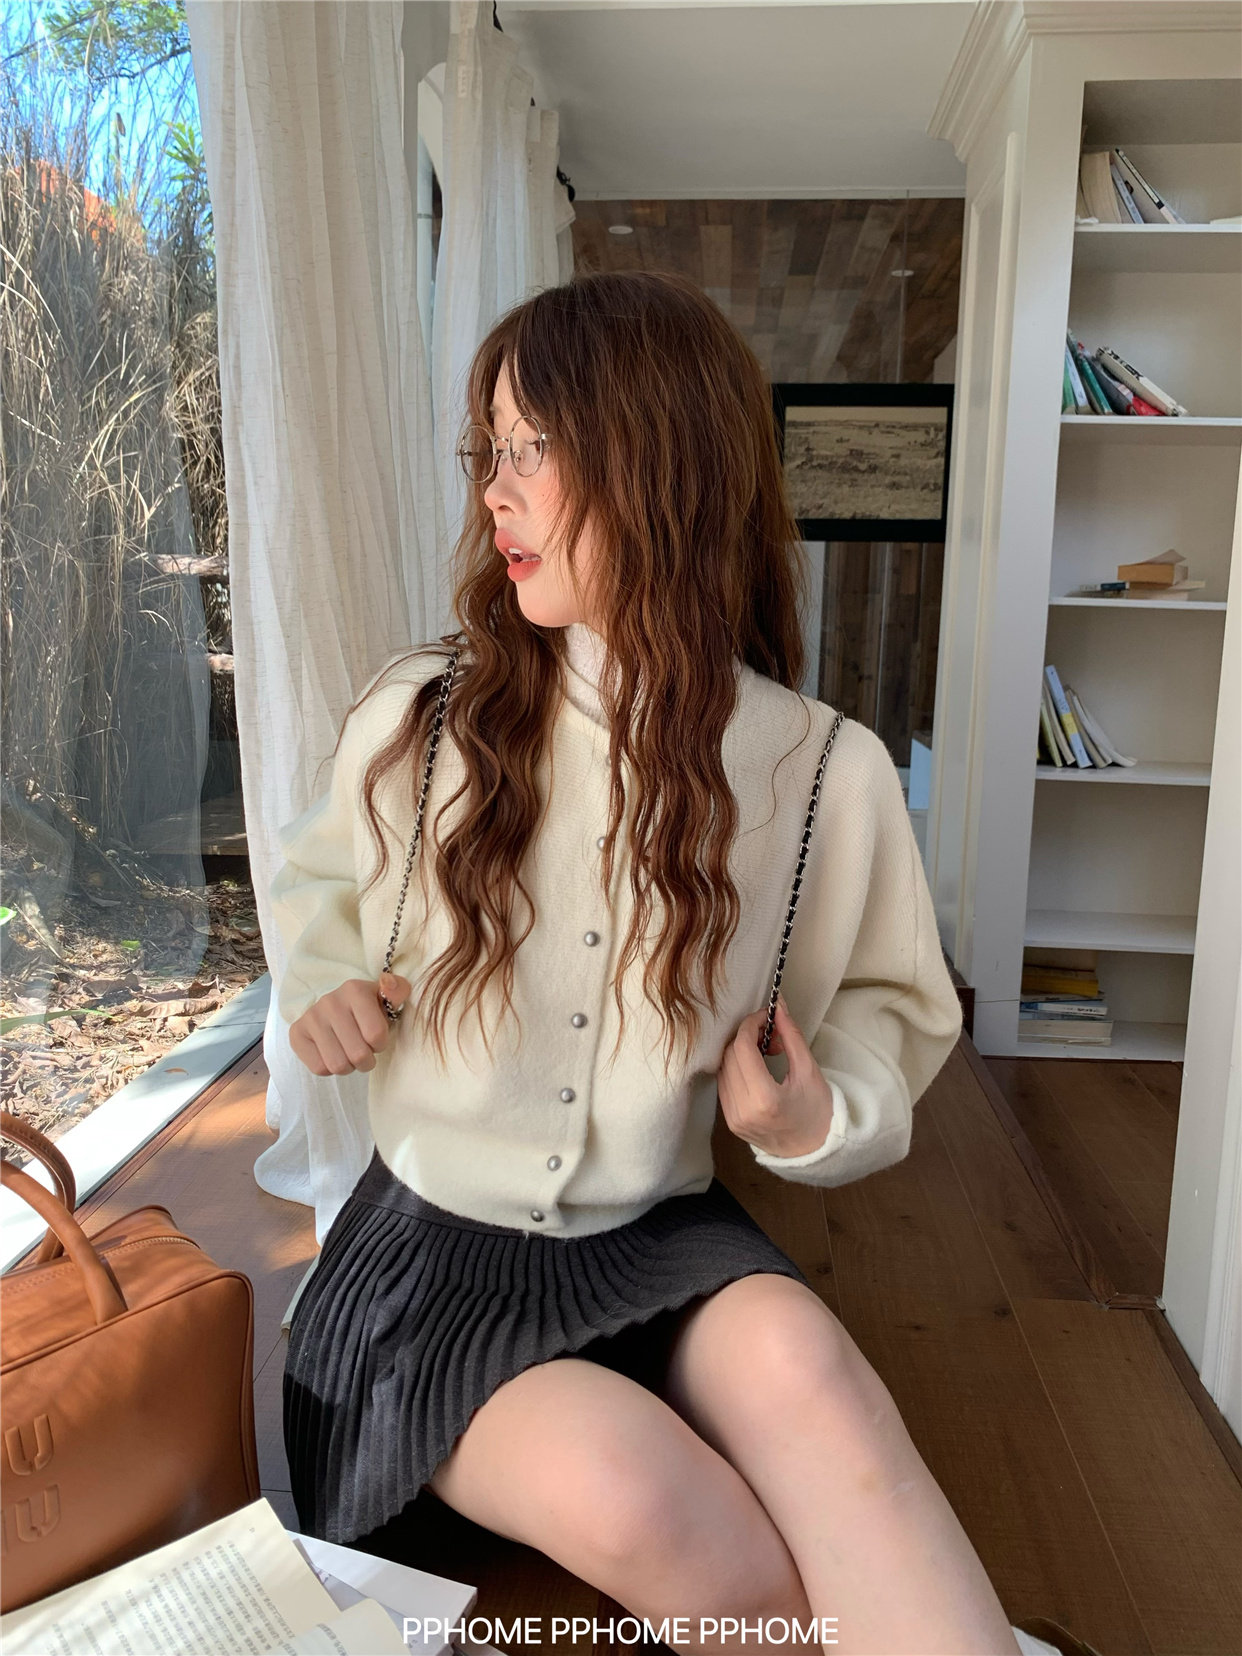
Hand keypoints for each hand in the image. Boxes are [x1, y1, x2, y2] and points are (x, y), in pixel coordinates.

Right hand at [288, 973, 411, 1076]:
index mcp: (355, 990)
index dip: (380, 1044)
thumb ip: (397, 990)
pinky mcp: (296, 1033)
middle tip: (364, 1051)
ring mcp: (311, 1017)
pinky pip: (319, 1068)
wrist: (335, 1010)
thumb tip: (387, 983)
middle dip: (366, 1060)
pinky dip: (329, 1068)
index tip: (376, 1038)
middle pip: (357, 1054)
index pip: (376, 1035)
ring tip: (349, 1053)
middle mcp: (330, 1001)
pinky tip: (333, 1053)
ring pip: (338, 1065)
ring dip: (349, 1066)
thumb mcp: (388, 999)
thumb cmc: (369, 1010)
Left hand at [718, 993, 835, 1157]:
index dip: (750, 1025)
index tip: (765, 1016)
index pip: (742, 1048)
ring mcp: (733, 1119)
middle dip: (747, 1036)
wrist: (813, 1150)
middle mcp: (743, 1110)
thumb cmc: (817, 1111)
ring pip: (723, 1069)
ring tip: (766, 1050)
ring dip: (739, 1051)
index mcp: (765, 1099)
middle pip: (730, 1056)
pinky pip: (724, 1084)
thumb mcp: (809, 1070)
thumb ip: (791, 1036)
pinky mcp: (729, 1122)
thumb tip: (779, 1007)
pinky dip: (736, 1068)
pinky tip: (756, 1066)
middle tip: (771, 1033)